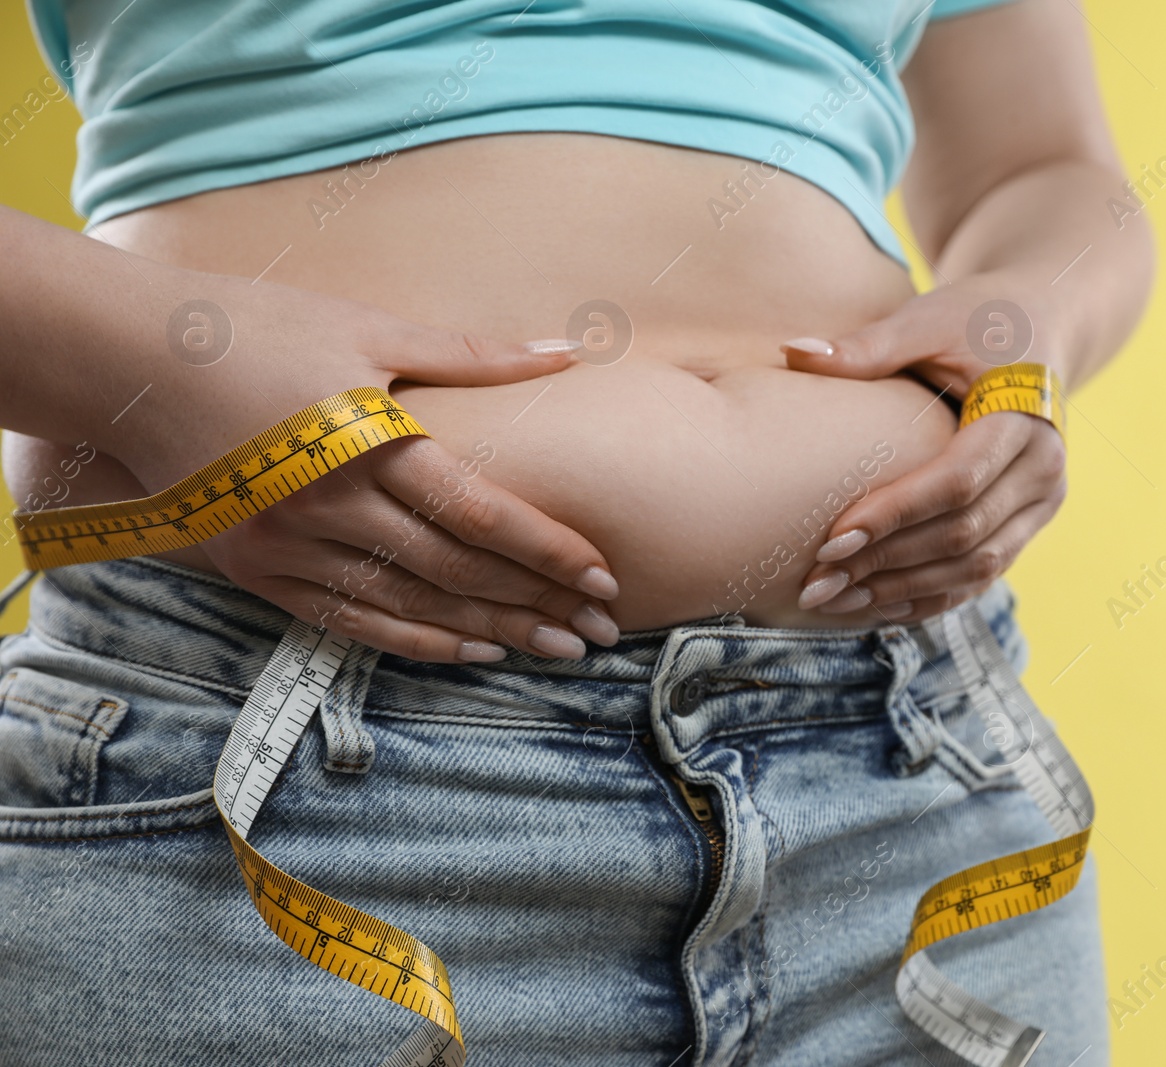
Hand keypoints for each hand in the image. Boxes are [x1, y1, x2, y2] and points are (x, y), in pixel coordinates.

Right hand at [110, 278, 620, 662]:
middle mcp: (326, 504)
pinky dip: (415, 641)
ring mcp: (285, 545)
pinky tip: (472, 651)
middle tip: (601, 632)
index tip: (606, 576)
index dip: (548, 548)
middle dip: (535, 602)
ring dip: (488, 632)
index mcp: (363, 440)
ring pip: (407, 605)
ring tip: (553, 650)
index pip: (479, 512)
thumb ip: (471, 353)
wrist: (124, 359)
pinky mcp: (254, 569)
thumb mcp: (366, 328)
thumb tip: (565, 348)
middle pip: (453, 569)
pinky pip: (348, 621)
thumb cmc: (254, 328)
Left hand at [781, 276, 1067, 623]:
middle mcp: (1045, 470)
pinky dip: (932, 597)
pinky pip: (983, 574)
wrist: (1042, 328)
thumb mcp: (928, 320)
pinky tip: (877, 608)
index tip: (831, 538)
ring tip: (836, 602)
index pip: (956, 483)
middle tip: (817, 583)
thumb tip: (791, 353)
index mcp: (1026, 418)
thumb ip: (867, 345)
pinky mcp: (1029, 522)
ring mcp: (1043, 503)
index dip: (894, 515)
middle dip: (887, 563)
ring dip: (904, 590)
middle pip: (964, 534)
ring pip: (976, 566)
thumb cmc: (977, 319)